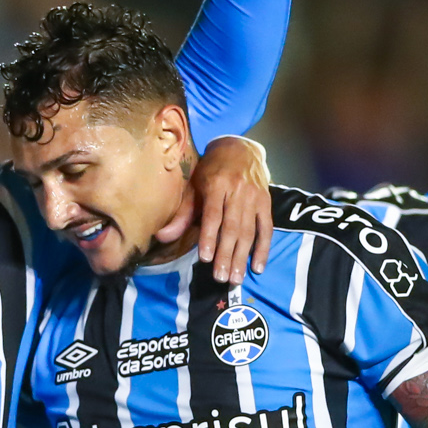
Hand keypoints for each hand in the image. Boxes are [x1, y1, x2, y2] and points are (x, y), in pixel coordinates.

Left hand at [176, 136, 271, 284]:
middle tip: (221, 278)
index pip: (213, 215)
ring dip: (242, 257)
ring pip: (249, 231)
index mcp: (216, 185)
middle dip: (226, 255)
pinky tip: (257, 267)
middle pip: (232, 228)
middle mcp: (238, 191)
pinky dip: (263, 248)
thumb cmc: (211, 170)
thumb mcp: (193, 185)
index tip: (205, 258)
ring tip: (235, 278)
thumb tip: (161, 236)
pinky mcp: (266, 202)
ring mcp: (254, 197)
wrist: (240, 148)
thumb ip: (182, 213)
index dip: (210, 237)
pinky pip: (266, 228)